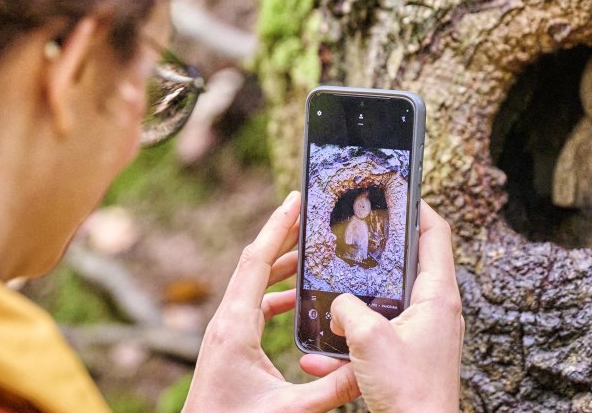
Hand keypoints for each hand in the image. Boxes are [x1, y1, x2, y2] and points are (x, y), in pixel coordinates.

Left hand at [184, 191, 359, 412]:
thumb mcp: (290, 410)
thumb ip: (331, 391)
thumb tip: (366, 370)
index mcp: (235, 326)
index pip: (256, 262)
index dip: (277, 228)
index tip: (295, 199)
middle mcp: (226, 321)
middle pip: (254, 263)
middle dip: (283, 237)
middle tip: (310, 213)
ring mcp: (224, 331)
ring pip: (252, 284)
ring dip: (280, 266)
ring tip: (311, 253)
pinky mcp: (227, 344)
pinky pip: (251, 305)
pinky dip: (274, 294)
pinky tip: (296, 300)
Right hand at [301, 201, 462, 411]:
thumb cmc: (408, 390)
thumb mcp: (368, 338)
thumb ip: (347, 308)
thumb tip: (337, 305)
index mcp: (438, 295)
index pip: (435, 233)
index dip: (416, 206)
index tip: (395, 190)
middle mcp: (436, 311)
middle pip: (407, 265)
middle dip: (375, 253)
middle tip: (350, 238)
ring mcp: (424, 335)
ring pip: (386, 304)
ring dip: (355, 304)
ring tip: (326, 300)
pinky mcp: (410, 358)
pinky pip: (377, 339)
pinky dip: (351, 343)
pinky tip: (319, 358)